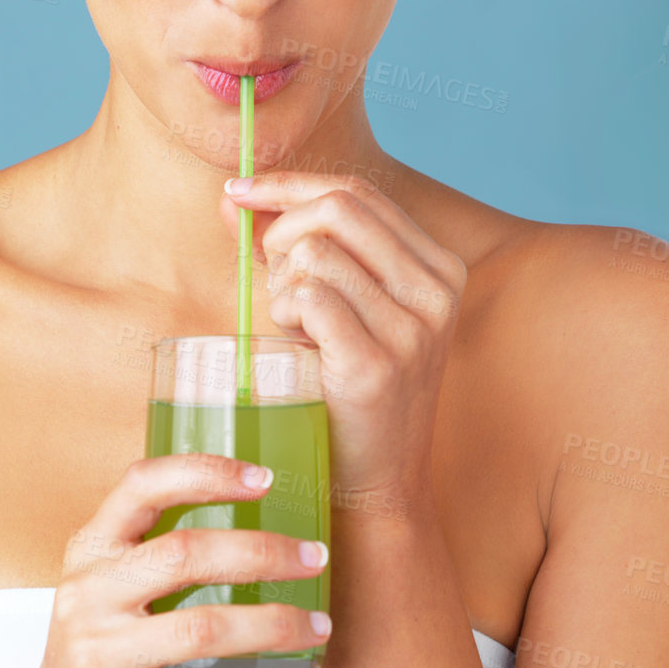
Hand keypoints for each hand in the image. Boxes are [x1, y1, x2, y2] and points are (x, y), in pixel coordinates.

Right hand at [16, 453, 331, 667]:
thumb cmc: (96, 641)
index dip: (204, 472)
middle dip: (262, 552)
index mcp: (91, 548)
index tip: (261, 477)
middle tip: (313, 558)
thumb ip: (153, 547)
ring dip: (274, 626)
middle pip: (186, 553)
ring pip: (204, 629)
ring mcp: (99, 654)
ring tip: (314, 628)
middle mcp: (90, 593)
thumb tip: (256, 522)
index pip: (142, 485)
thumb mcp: (105, 581)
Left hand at [219, 170, 465, 514]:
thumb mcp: (333, 303)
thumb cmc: (342, 386)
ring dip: (281, 283)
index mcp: (437, 266)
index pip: (356, 191)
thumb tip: (232, 194)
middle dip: (280, 229)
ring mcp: (413, 329)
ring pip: (316, 252)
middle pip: (337, 208)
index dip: (288, 184)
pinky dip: (284, 311)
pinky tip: (294, 344)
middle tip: (265, 272)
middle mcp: (436, 290)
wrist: (372, 483)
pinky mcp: (377, 366)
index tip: (236, 191)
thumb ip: (290, 246)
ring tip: (293, 325)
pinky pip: (308, 296)